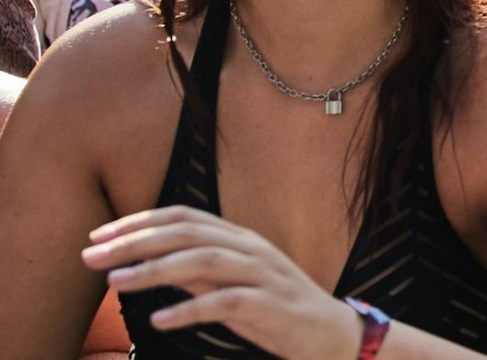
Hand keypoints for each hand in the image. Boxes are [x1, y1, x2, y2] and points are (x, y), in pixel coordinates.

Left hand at [82, 207, 360, 358]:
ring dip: (156, 270)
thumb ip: (198, 271)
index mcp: (241, 238)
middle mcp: (251, 248)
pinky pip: (226, 303)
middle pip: (188, 233)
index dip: (140, 221)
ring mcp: (263, 275)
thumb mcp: (232, 284)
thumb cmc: (274, 310)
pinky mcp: (271, 306)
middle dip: (136, 242)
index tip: (99, 236)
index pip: (184, 216)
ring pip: (204, 261)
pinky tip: (159, 320)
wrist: (330, 335)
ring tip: (117, 282)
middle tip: (91, 255)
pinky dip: (190, 309)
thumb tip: (152, 262)